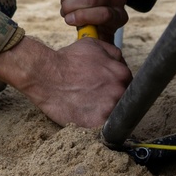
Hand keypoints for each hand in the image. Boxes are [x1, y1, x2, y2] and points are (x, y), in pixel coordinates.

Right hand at [0, 34, 130, 128]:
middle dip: (112, 100)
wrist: (45, 75)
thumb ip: (114, 53)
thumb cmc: (67, 60)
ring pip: (115, 116)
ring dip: (104, 113)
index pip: (130, 86)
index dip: (118, 89)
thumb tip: (122, 62)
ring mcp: (109, 109)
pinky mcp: (97, 124)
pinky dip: (96, 125)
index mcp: (122, 74)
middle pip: (125, 102)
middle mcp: (120, 92)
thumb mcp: (93, 45)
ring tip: (88, 108)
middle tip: (96, 99)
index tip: (108, 91)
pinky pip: (103, 129)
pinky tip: (85, 117)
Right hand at [61, 0, 128, 35]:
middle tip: (64, 10)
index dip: (83, 16)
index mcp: (119, 16)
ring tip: (63, 0)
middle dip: (71, 5)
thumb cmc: (94, 23)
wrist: (98, 4)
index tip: (69, 20)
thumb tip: (92, 40)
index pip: (104, 14)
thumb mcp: (95, 34)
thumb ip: (92, 38)